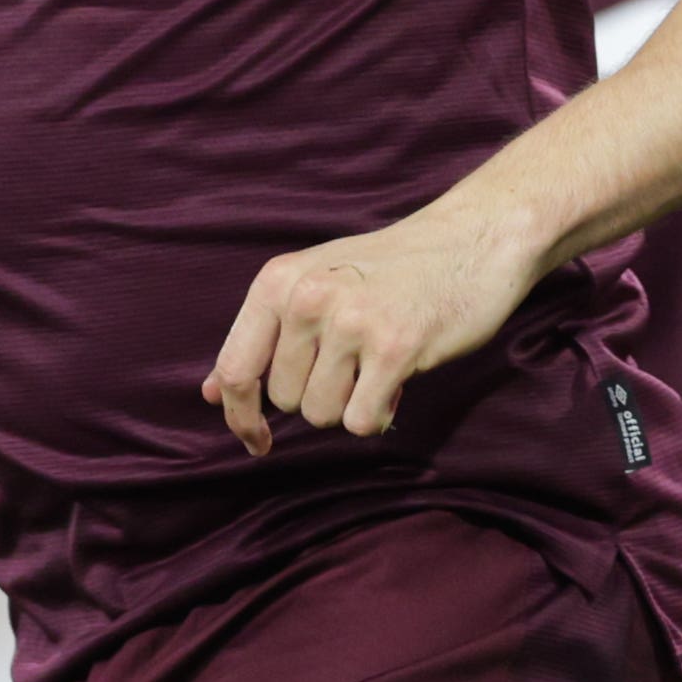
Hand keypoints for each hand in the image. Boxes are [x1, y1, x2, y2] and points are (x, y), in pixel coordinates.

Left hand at [203, 192, 539, 455]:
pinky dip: (379, 413)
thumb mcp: (311, 282)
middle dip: (319, 395)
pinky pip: (362, 421)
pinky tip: (398, 381)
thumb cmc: (387, 270)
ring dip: (350, 406)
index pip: (236, 370)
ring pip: (322, 415)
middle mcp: (307, 299)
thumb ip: (262, 336)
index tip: (257, 441)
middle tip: (355, 361)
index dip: (240, 416)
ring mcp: (351, 322)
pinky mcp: (396, 347)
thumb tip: (212, 394)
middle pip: (285, 401)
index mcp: (277, 282)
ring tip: (376, 365)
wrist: (469, 241)